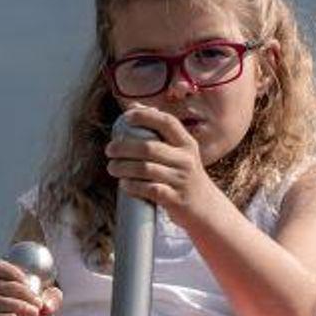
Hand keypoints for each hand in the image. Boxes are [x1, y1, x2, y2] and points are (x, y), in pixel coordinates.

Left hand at [107, 105, 217, 221]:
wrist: (205, 208)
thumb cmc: (185, 176)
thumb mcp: (181, 153)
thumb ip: (161, 133)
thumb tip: (135, 107)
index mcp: (187, 144)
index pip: (167, 122)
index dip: (146, 116)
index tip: (127, 117)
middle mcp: (185, 160)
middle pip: (149, 148)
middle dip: (124, 147)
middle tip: (109, 150)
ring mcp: (180, 180)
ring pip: (146, 169)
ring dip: (123, 167)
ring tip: (112, 167)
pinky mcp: (174, 199)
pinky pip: (150, 190)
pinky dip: (133, 186)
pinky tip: (123, 184)